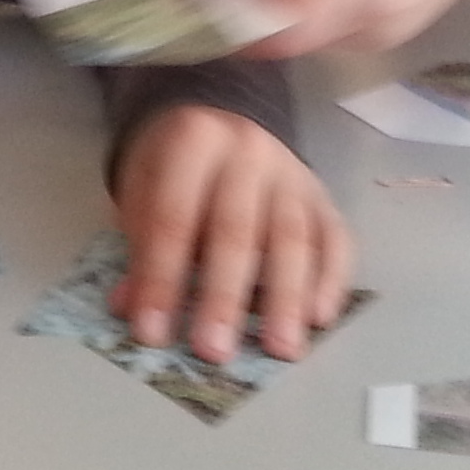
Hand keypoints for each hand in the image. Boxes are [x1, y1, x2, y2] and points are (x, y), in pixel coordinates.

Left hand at [110, 106, 353, 364]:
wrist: (222, 117)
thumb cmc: (174, 169)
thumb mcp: (143, 191)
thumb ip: (141, 245)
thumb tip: (133, 307)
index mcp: (192, 142)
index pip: (173, 218)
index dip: (160, 278)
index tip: (151, 333)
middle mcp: (247, 154)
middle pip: (236, 231)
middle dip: (224, 297)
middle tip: (214, 352)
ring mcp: (291, 175)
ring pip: (292, 239)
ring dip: (286, 299)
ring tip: (280, 349)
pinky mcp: (323, 199)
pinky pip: (335, 240)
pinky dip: (330, 281)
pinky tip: (318, 319)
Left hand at [188, 0, 469, 57]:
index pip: (267, 37)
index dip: (227, 25)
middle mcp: (368, 20)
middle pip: (283, 37)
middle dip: (254, 6)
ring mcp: (388, 35)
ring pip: (309, 36)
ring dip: (288, 4)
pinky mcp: (400, 35)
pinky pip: (339, 29)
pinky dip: (321, 4)